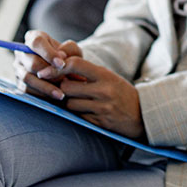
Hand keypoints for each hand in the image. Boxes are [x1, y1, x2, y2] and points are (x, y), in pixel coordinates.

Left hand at [19, 30, 142, 137]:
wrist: (142, 114)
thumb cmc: (120, 93)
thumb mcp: (108, 77)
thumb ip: (86, 73)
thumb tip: (57, 69)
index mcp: (105, 75)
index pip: (75, 64)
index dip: (57, 67)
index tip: (44, 71)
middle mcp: (103, 91)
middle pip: (67, 87)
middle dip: (60, 88)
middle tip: (60, 89)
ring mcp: (102, 108)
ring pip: (69, 104)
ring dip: (67, 102)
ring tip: (74, 100)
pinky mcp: (100, 123)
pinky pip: (78, 117)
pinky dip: (76, 113)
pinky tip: (82, 111)